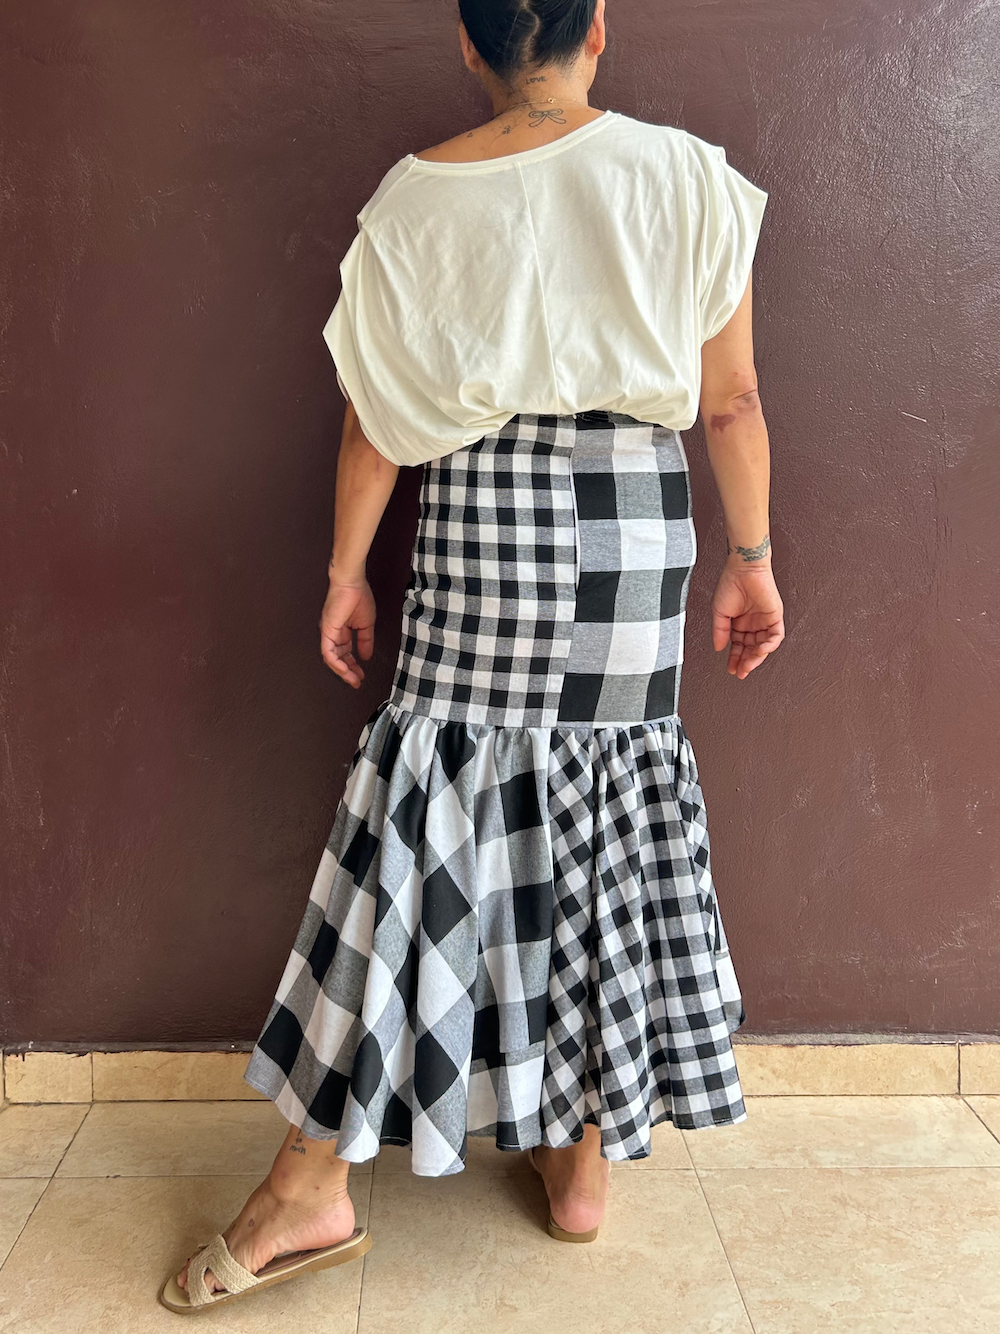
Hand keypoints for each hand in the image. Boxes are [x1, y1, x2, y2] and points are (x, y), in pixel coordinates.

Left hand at [319, 579, 375, 687]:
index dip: (352, 666)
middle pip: (338, 659)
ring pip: (331, 659)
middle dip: (348, 672)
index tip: (361, 675)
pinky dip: (336, 663)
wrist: (352, 583)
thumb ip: (365, 641)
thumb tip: (366, 656)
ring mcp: (328, 633)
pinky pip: (328, 652)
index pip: (345, 653)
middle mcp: (333, 634)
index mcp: (341, 631)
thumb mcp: (365, 625)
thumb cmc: (358, 597)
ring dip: (343, 671)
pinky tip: (345, 670)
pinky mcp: (327, 631)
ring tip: (353, 680)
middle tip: (356, 682)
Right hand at [711, 561, 784, 678]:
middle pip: (751, 649)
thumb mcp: (719, 612)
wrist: (744, 569)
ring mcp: (764, 622)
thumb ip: (720, 632)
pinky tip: (760, 650)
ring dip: (756, 657)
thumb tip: (719, 648)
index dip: (735, 659)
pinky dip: (769, 645)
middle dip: (745, 662)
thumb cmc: (731, 584)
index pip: (739, 647)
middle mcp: (752, 624)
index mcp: (739, 623)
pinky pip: (776, 636)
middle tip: (740, 672)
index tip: (731, 669)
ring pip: (763, 646)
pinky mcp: (775, 617)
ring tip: (748, 665)